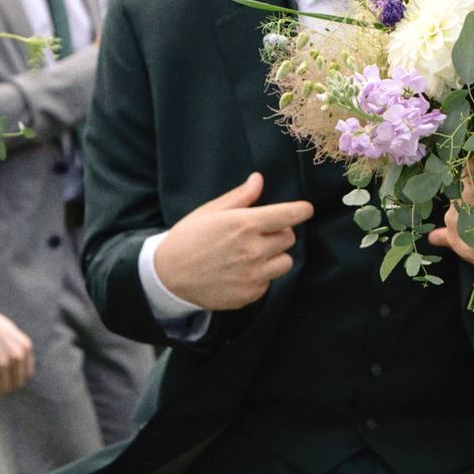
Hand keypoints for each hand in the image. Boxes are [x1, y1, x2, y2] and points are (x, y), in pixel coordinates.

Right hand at [0, 304, 34, 393]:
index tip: (5, 378)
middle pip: (13, 385)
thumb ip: (19, 352)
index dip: (15, 379)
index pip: (25, 376)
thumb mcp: (13, 335)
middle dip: (3, 385)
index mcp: (25, 348)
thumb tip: (20, 374)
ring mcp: (0, 363)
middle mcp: (15, 357)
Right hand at [152, 172, 312, 312]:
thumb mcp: (211, 211)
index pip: (289, 215)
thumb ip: (240, 197)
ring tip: (253, 254)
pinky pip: (269, 282)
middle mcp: (253, 250)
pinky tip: (241, 271)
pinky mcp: (249, 294)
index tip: (305, 210)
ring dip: (275, 256)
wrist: (168, 275)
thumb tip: (259, 179)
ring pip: (285, 262)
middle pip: (289, 238)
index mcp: (244, 224)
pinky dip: (261, 276)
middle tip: (259, 233)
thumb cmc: (189, 238)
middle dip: (279, 233)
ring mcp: (252, 275)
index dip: (301, 211)